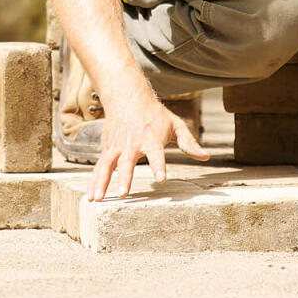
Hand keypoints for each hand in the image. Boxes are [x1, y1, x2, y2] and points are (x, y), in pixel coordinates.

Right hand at [88, 95, 208, 200]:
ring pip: (107, 166)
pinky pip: (99, 168)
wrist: (127, 97)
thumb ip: (189, 142)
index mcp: (151, 138)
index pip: (156, 154)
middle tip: (123, 194)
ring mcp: (117, 146)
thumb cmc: (155, 115)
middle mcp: (132, 143)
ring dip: (102, 183)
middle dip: (125, 178)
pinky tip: (90, 197)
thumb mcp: (175, 124)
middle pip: (127, 162)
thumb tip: (206, 156)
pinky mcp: (106, 149)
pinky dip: (94, 182)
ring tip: (98, 200)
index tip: (161, 179)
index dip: (158, 166)